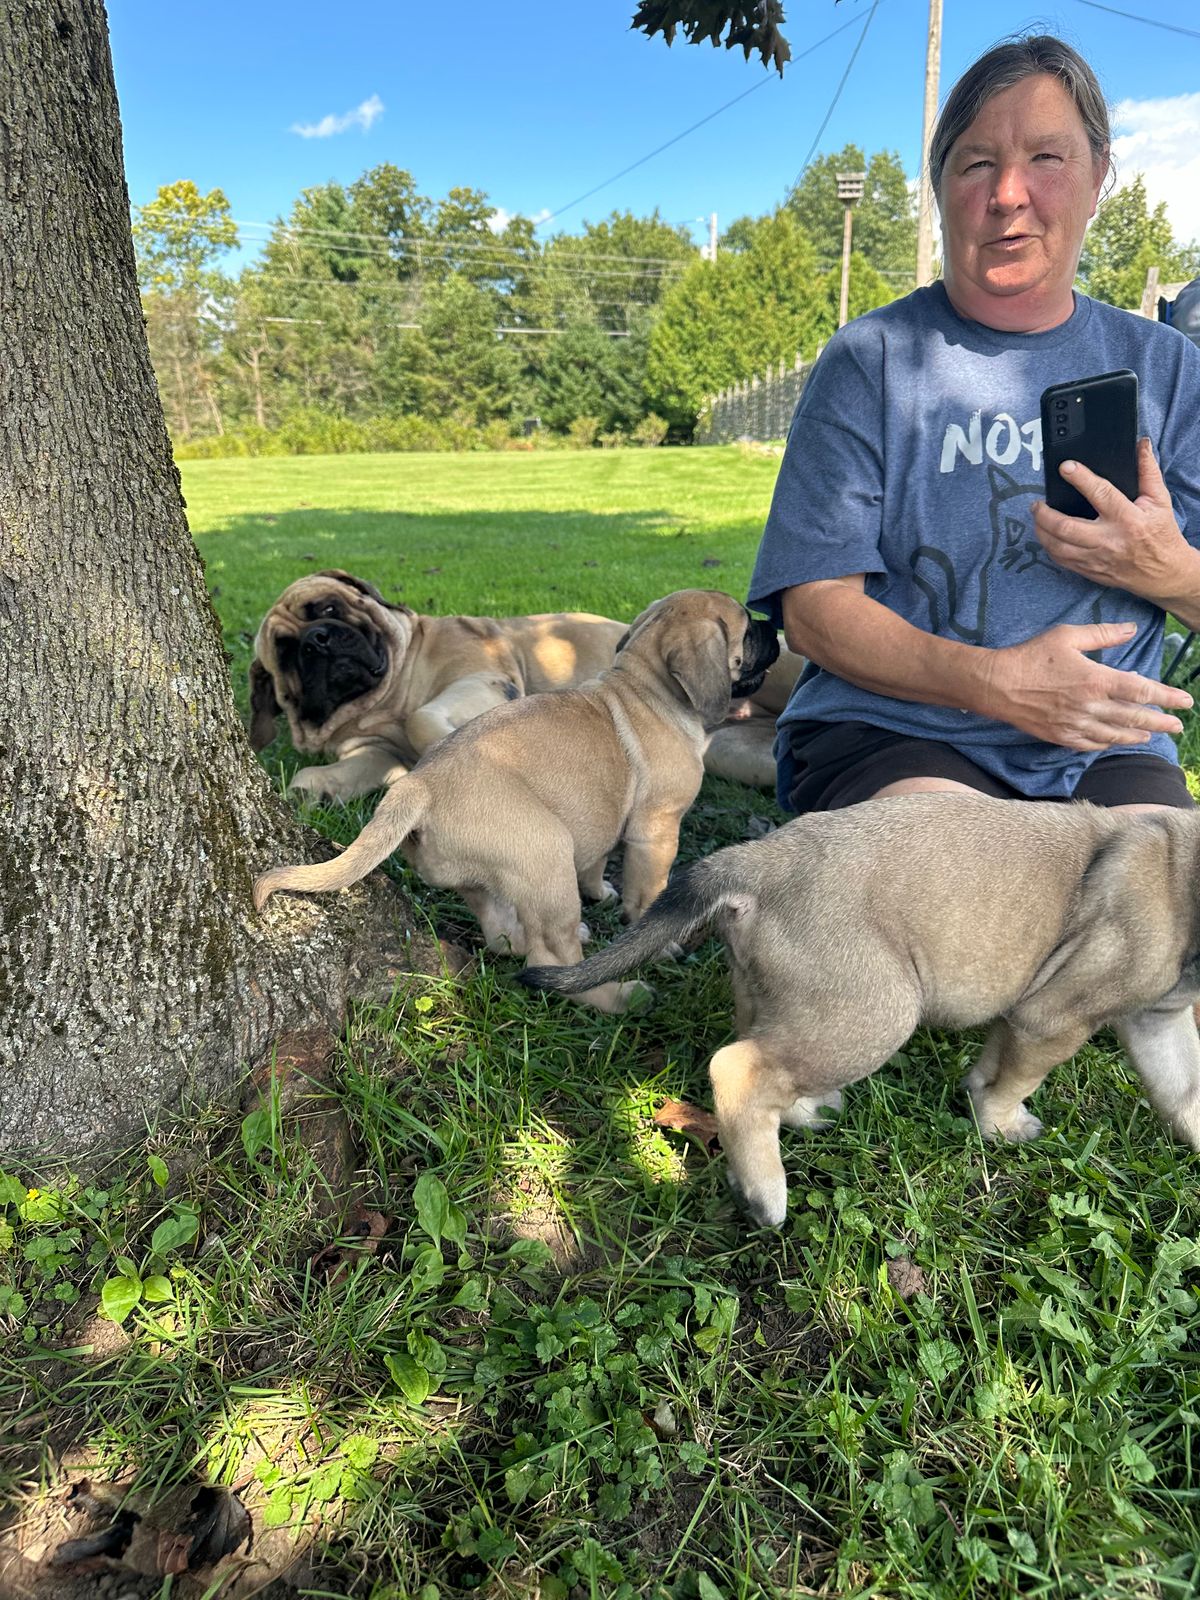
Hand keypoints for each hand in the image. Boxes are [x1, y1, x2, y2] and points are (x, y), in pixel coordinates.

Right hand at [982, 621, 1191, 750]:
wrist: (997, 685)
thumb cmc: (1031, 656)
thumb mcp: (1067, 636)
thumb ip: (1103, 634)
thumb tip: (1131, 628)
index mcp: (1096, 679)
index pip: (1142, 692)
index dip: (1167, 697)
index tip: (1185, 701)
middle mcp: (1090, 706)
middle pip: (1134, 718)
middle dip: (1160, 723)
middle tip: (1177, 727)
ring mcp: (1075, 724)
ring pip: (1115, 734)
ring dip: (1137, 736)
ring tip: (1151, 736)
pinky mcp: (1060, 736)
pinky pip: (1091, 744)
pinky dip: (1108, 743)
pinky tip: (1115, 741)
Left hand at [1032, 438, 1195, 603]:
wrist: (1165, 573)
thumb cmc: (1161, 534)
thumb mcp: (1160, 500)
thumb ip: (1148, 471)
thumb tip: (1140, 445)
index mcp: (1128, 519)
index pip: (1100, 494)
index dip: (1080, 478)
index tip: (1065, 467)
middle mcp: (1109, 540)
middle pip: (1067, 527)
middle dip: (1045, 514)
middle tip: (1037, 503)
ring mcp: (1097, 559)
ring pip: (1058, 547)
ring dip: (1041, 531)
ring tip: (1037, 518)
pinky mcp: (1091, 571)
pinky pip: (1062, 561)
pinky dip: (1049, 548)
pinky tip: (1046, 537)